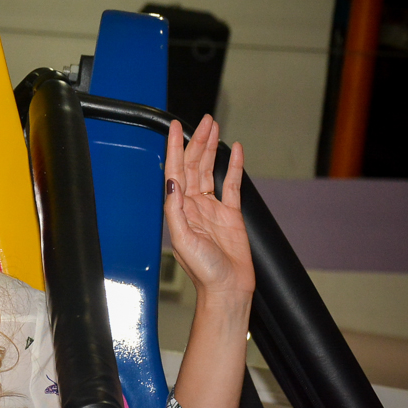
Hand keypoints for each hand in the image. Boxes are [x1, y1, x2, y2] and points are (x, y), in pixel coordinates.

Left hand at [164, 115, 253, 303]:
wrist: (227, 287)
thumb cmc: (202, 270)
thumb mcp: (182, 239)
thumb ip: (175, 209)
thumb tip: (172, 181)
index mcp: (179, 209)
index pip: (175, 171)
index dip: (175, 148)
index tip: (176, 128)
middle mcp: (193, 205)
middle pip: (193, 165)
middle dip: (197, 142)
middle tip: (205, 121)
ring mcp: (212, 208)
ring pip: (210, 170)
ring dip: (211, 149)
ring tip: (214, 128)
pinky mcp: (231, 213)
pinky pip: (232, 184)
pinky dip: (234, 166)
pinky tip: (235, 150)